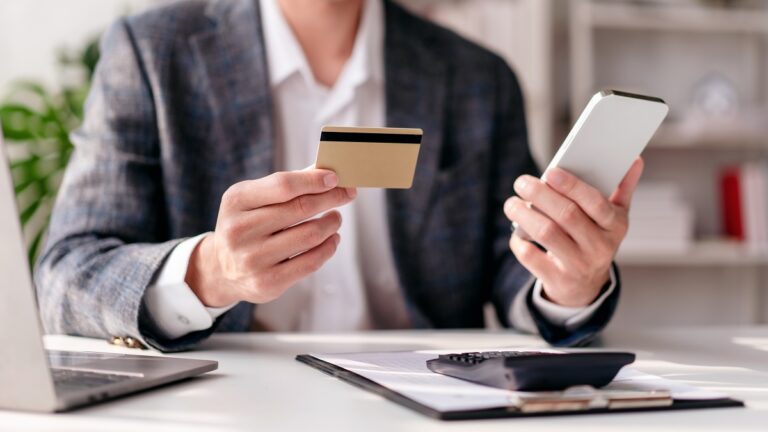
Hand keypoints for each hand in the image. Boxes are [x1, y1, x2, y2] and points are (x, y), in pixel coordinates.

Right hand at [185, 169, 356, 306]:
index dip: (313, 180)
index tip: (335, 178)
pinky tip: (332, 239)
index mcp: (236, 200)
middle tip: (347, 194)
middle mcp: (240, 229)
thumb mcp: (254, 198)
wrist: (222, 269)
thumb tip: (325, 170)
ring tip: (335, 218)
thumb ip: (286, 184)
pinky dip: (328, 247)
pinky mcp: (267, 282)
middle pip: (300, 208)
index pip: (283, 185)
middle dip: (331, 198)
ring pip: (310, 235)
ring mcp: (252, 259)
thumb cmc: (247, 224)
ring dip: (331, 224)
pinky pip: (311, 262)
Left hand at [503, 158, 643, 306]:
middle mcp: (600, 246)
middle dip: (541, 195)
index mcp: (615, 226)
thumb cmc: (596, 239)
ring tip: (512, 203)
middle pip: (567, 215)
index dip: (572, 186)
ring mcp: (578, 265)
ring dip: (524, 214)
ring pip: (547, 233)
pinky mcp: (557, 279)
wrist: (585, 286)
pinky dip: (519, 242)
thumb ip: (623, 188)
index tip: (550, 172)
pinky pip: (532, 257)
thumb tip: (635, 160)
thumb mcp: (614, 218)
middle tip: (521, 182)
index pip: (596, 203)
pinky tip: (516, 231)